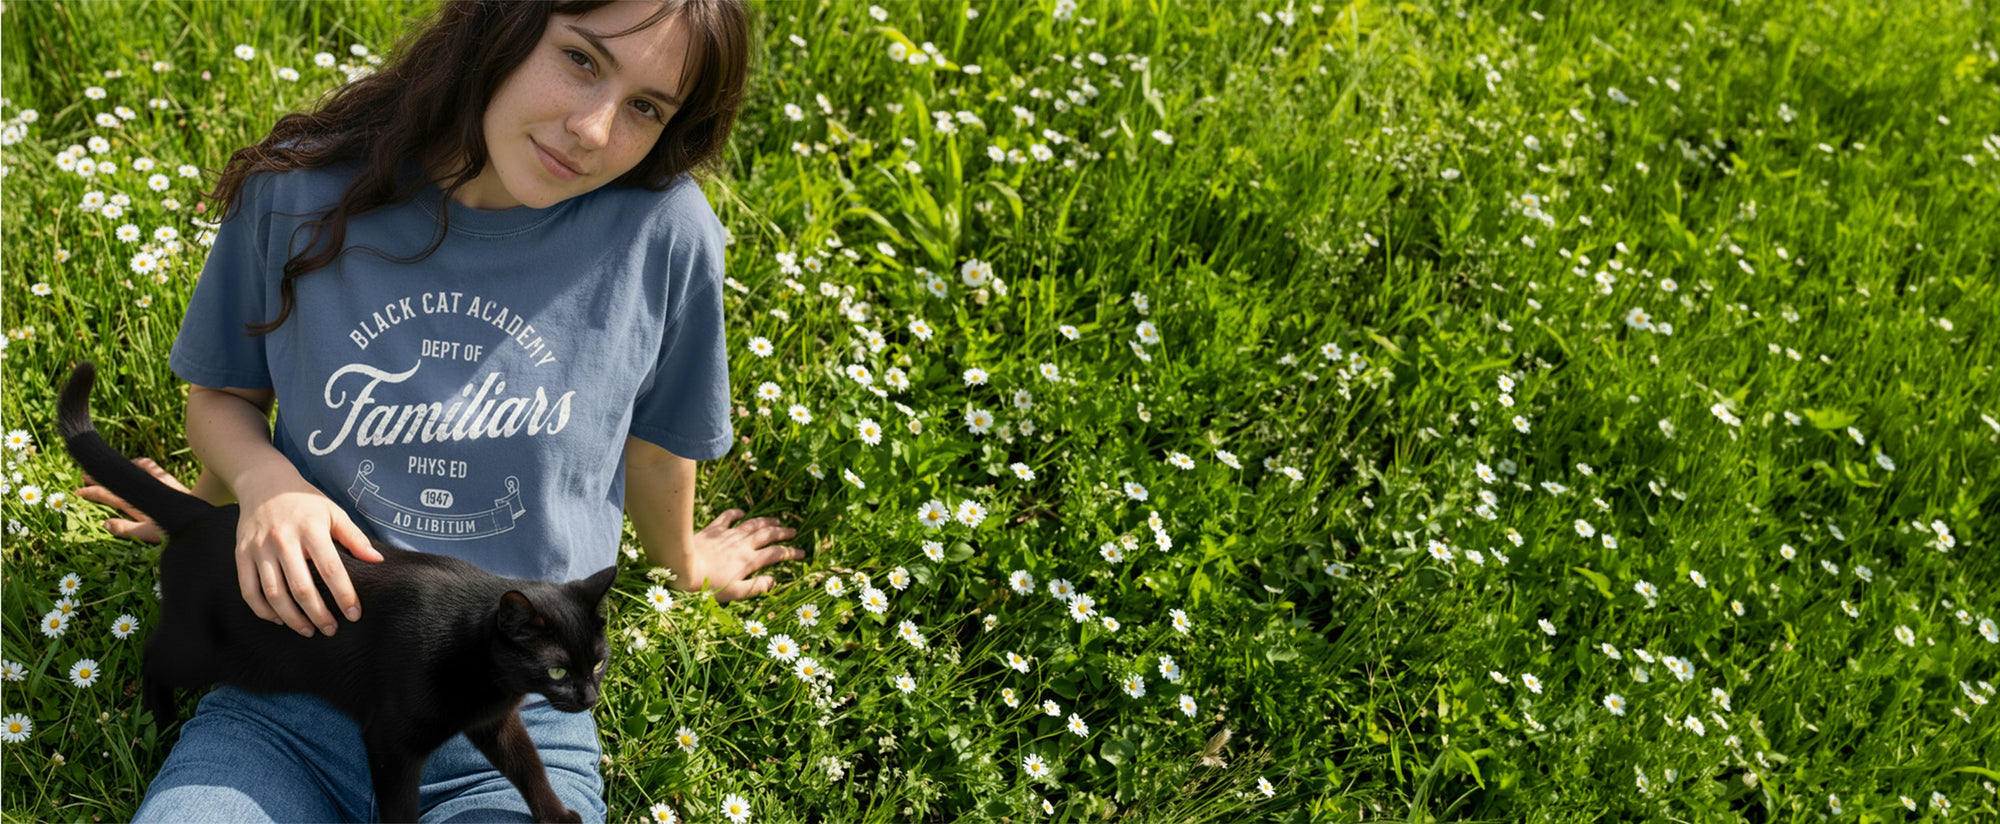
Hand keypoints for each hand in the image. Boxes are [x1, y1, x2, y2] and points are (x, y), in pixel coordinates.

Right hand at [74, 457, 185, 543]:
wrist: (202, 517)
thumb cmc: (175, 528)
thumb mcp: (147, 534)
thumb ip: (125, 530)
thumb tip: (104, 523)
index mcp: (134, 503)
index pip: (107, 496)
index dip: (91, 493)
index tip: (77, 492)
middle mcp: (142, 489)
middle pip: (114, 483)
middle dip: (98, 480)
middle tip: (83, 478)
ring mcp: (154, 482)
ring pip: (127, 473)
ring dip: (113, 472)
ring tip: (103, 471)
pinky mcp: (166, 479)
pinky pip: (148, 467)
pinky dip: (138, 464)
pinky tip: (134, 464)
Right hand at [232, 466, 383, 636]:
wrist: (264, 484)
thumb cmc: (306, 501)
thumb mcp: (334, 512)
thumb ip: (355, 537)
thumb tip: (377, 561)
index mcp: (310, 529)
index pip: (330, 569)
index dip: (344, 595)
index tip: (354, 615)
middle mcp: (283, 540)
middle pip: (301, 588)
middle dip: (318, 615)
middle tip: (331, 630)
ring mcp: (259, 549)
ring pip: (274, 594)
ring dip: (292, 618)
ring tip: (308, 631)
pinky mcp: (241, 555)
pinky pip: (249, 590)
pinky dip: (263, 610)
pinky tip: (279, 620)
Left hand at [674, 509, 804, 603]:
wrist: (682, 566)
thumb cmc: (708, 585)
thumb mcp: (734, 592)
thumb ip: (756, 587)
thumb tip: (774, 581)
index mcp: (749, 560)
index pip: (776, 554)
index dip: (791, 552)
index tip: (801, 553)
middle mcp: (742, 544)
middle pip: (768, 534)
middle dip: (783, 533)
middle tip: (794, 532)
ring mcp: (728, 535)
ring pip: (752, 524)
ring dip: (766, 522)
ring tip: (777, 521)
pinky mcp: (713, 529)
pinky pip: (727, 517)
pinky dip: (736, 513)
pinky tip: (742, 512)